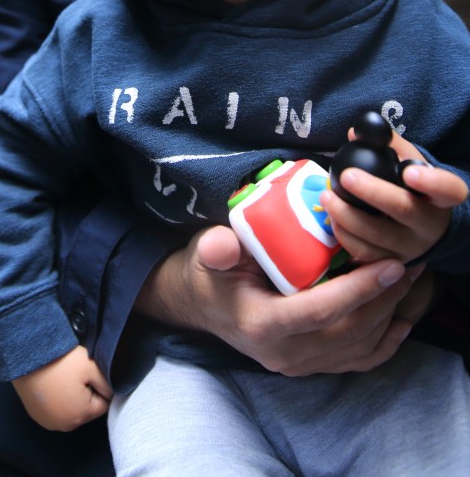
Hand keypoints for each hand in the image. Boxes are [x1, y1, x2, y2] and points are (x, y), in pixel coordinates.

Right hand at [12, 345, 111, 431]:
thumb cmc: (63, 362)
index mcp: (81, 416)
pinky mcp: (36, 416)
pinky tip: (53, 384)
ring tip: (64, 378)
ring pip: (70, 410)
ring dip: (71, 397)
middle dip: (86, 393)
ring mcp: (48, 422)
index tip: (90, 373)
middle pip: (86, 409)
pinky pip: (55, 410)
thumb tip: (111, 393)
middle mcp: (65, 425)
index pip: (102, 404)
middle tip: (77, 374)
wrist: (29, 357)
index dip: (99, 387)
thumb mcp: (92, 367)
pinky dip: (57, 400)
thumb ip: (106, 383)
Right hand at [137, 225, 422, 376]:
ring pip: (357, 347)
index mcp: (262, 325)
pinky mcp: (308, 364)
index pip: (321, 311)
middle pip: (349, 332)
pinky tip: (399, 318)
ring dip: (389, 315)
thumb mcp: (205, 254)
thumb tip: (219, 244)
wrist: (201, 305)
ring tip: (408, 280)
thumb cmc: (208, 273)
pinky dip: (383, 342)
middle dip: (384, 299)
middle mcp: (284, 353)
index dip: (358, 289)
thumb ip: (215, 249)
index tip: (388, 264)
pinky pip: (354, 360)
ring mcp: (298, 364)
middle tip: (407, 264)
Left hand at [320, 134, 468, 263]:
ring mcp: (411, 247)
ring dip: (347, 215)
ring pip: (378, 235)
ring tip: (327, 195)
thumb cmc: (412, 187)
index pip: (448, 189)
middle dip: (372, 192)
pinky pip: (365, 253)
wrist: (421, 226)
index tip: (408, 172)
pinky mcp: (391, 262)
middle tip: (346, 176)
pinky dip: (345, 235)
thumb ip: (388, 146)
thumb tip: (354, 134)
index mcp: (440, 197)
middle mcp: (429, 224)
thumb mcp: (408, 163)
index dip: (432, 182)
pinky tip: (332, 217)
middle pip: (404, 210)